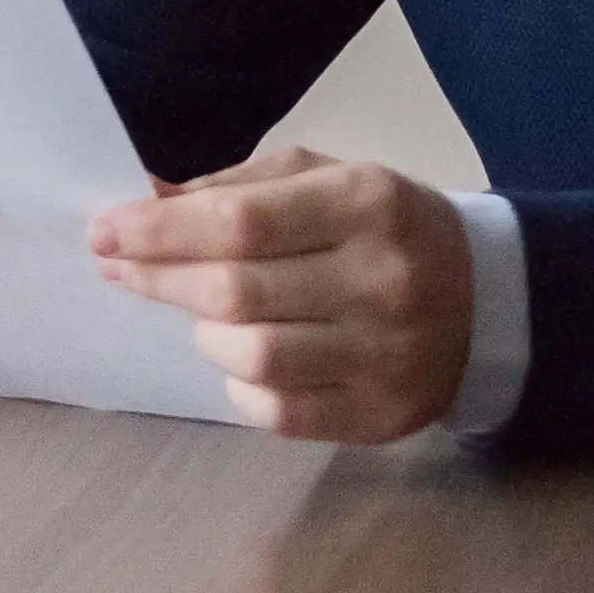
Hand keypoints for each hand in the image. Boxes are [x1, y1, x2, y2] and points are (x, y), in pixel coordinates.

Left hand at [86, 147, 471, 442]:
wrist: (490, 300)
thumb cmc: (384, 229)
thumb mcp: (328, 179)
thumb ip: (239, 187)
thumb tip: (147, 202)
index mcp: (366, 203)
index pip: (237, 222)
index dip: (157, 231)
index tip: (103, 231)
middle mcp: (380, 279)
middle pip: (235, 291)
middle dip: (159, 279)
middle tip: (119, 267)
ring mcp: (384, 354)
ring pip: (251, 356)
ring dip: (204, 333)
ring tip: (205, 312)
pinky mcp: (380, 414)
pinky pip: (277, 412)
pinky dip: (240, 386)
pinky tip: (243, 359)